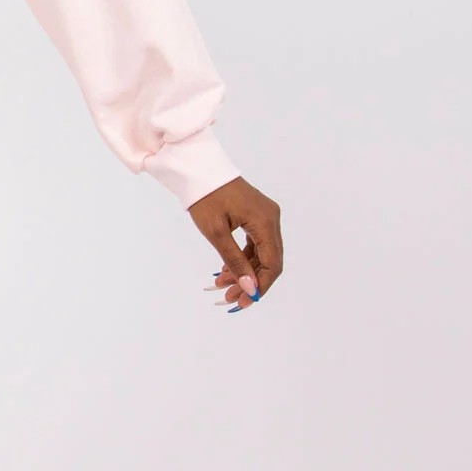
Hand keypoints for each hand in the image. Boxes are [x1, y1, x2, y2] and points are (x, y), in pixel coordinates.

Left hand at [189, 176, 282, 312]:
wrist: (198, 169)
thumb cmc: (205, 197)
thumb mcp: (216, 233)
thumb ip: (235, 261)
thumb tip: (249, 288)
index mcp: (266, 222)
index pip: (273, 263)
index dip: (261, 286)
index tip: (244, 302)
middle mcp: (271, 218)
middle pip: (269, 260)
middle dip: (251, 281)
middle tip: (230, 297)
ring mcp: (266, 216)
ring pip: (261, 253)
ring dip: (245, 271)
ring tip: (223, 285)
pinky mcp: (256, 215)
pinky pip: (255, 243)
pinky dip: (243, 258)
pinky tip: (226, 270)